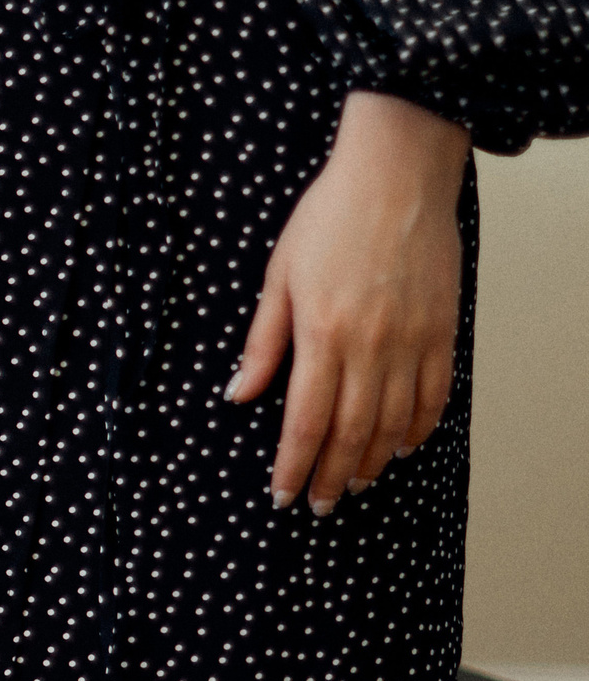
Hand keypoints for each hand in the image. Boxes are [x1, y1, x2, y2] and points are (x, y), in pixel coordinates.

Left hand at [227, 91, 468, 514]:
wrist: (397, 175)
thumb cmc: (328, 218)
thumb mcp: (277, 276)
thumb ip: (262, 342)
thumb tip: (238, 394)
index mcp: (322, 334)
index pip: (306, 420)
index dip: (293, 465)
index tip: (282, 495)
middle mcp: (370, 345)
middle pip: (351, 431)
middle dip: (330, 475)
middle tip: (317, 505)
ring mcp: (412, 339)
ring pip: (394, 421)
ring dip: (373, 460)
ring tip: (354, 485)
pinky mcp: (442, 328)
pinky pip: (434, 392)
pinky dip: (419, 426)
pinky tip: (402, 446)